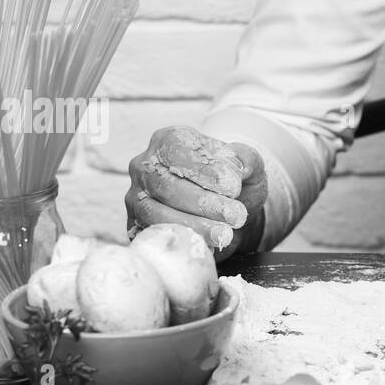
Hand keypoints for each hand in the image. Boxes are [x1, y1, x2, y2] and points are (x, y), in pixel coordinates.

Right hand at [125, 126, 267, 261]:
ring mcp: (137, 196)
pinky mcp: (137, 224)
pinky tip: (207, 244)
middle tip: (235, 215)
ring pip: (156, 212)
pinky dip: (181, 240)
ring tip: (225, 233)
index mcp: (169, 140)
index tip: (234, 188)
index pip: (179, 150)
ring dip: (193, 224)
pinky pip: (153, 234)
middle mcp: (146, 166)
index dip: (205, 170)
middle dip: (203, 202)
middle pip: (166, 184)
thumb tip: (241, 167)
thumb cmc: (230, 184)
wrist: (224, 212)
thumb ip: (247, 160)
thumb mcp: (246, 167)